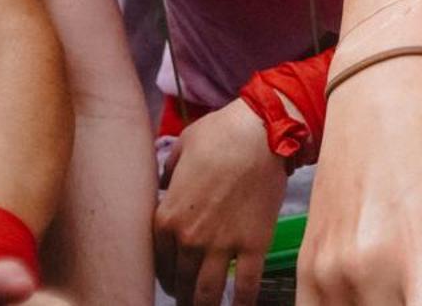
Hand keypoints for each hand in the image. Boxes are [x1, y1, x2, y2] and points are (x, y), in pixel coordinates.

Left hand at [153, 99, 287, 305]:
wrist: (263, 132)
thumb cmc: (222, 133)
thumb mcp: (182, 147)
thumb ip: (169, 171)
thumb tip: (170, 182)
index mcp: (168, 217)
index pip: (158, 261)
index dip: (165, 274)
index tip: (172, 278)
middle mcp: (189, 239)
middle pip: (180, 281)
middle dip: (183, 294)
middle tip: (190, 297)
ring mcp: (221, 245)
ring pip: (206, 291)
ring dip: (204, 304)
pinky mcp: (253, 245)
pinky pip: (245, 284)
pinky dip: (242, 301)